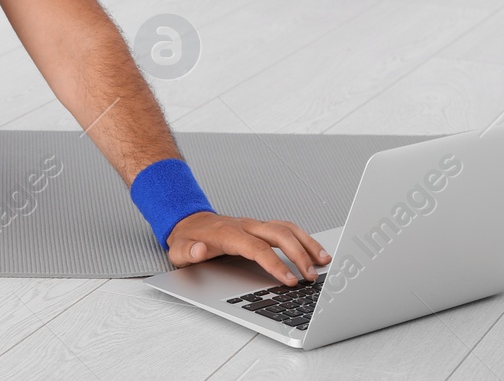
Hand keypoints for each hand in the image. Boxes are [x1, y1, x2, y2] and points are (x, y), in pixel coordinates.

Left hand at [166, 211, 331, 285]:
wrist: (188, 222)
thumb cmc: (187, 240)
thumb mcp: (179, 249)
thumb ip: (188, 251)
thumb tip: (198, 250)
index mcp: (229, 234)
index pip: (257, 248)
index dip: (275, 265)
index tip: (289, 281)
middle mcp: (246, 226)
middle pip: (279, 234)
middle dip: (298, 255)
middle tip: (311, 277)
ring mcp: (255, 224)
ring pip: (287, 228)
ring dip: (307, 243)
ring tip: (324, 261)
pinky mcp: (261, 227)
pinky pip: (286, 229)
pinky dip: (304, 238)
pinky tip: (315, 252)